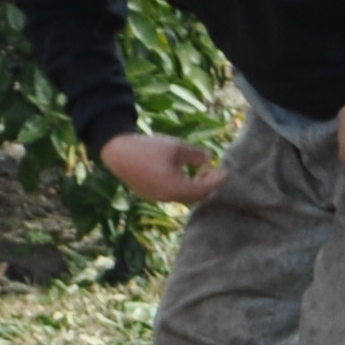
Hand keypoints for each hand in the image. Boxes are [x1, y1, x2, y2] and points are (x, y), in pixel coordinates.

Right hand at [99, 133, 221, 207]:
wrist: (117, 151)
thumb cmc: (148, 148)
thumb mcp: (176, 147)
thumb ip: (196, 155)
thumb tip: (209, 159)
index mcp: (175, 188)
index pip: (203, 190)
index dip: (217, 181)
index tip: (226, 172)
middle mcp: (166, 198)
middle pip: (194, 197)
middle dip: (207, 185)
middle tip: (214, 171)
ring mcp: (156, 198)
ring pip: (183, 197)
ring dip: (194, 186)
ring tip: (200, 171)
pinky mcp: (150, 194)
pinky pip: (172, 194)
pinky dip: (182, 186)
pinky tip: (183, 173)